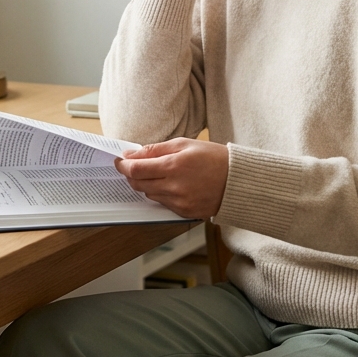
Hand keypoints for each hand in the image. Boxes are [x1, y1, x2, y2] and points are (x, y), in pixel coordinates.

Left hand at [114, 139, 228, 218]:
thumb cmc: (213, 158)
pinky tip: (168, 184)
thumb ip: (155, 149)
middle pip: (138, 184)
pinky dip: (159, 193)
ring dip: (145, 184)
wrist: (238, 181)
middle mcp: (174, 186)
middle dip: (131, 175)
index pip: (136, 169)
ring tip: (155, 173)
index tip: (119, 160)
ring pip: (148, 194)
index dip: (123, 165)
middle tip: (132, 166)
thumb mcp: (184, 144)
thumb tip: (132, 154)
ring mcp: (179, 202)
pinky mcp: (184, 212)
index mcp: (174, 166)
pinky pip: (162, 203)